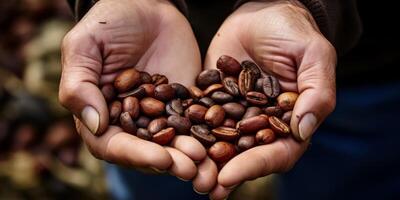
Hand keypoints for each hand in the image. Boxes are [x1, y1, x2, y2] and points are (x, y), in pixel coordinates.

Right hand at [59, 0, 208, 181]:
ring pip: (174, 143)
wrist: (146, 5)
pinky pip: (195, 123)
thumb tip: (95, 125)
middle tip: (193, 168)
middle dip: (170, 162)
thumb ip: (79, 85)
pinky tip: (223, 145)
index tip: (161, 159)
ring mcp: (159, 113)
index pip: (113, 145)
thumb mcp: (84, 47)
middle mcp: (130, 121)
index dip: (135, 155)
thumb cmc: (108, 22)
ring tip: (210, 163)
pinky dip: (208, 135)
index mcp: (101, 113)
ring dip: (191, 156)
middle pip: (147, 151)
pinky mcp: (184, 103)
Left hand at [203, 1, 336, 198]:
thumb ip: (316, 91)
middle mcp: (262, 123)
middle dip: (226, 172)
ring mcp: (236, 112)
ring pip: (221, 142)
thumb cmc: (293, 31)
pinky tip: (172, 142)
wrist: (261, 10)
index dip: (255, 165)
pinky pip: (201, 118)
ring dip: (205, 161)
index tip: (230, 175)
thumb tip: (303, 129)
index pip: (277, 151)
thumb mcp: (313, 55)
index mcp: (290, 120)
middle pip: (245, 155)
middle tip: (205, 188)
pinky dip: (189, 132)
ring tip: (185, 174)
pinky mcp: (214, 99)